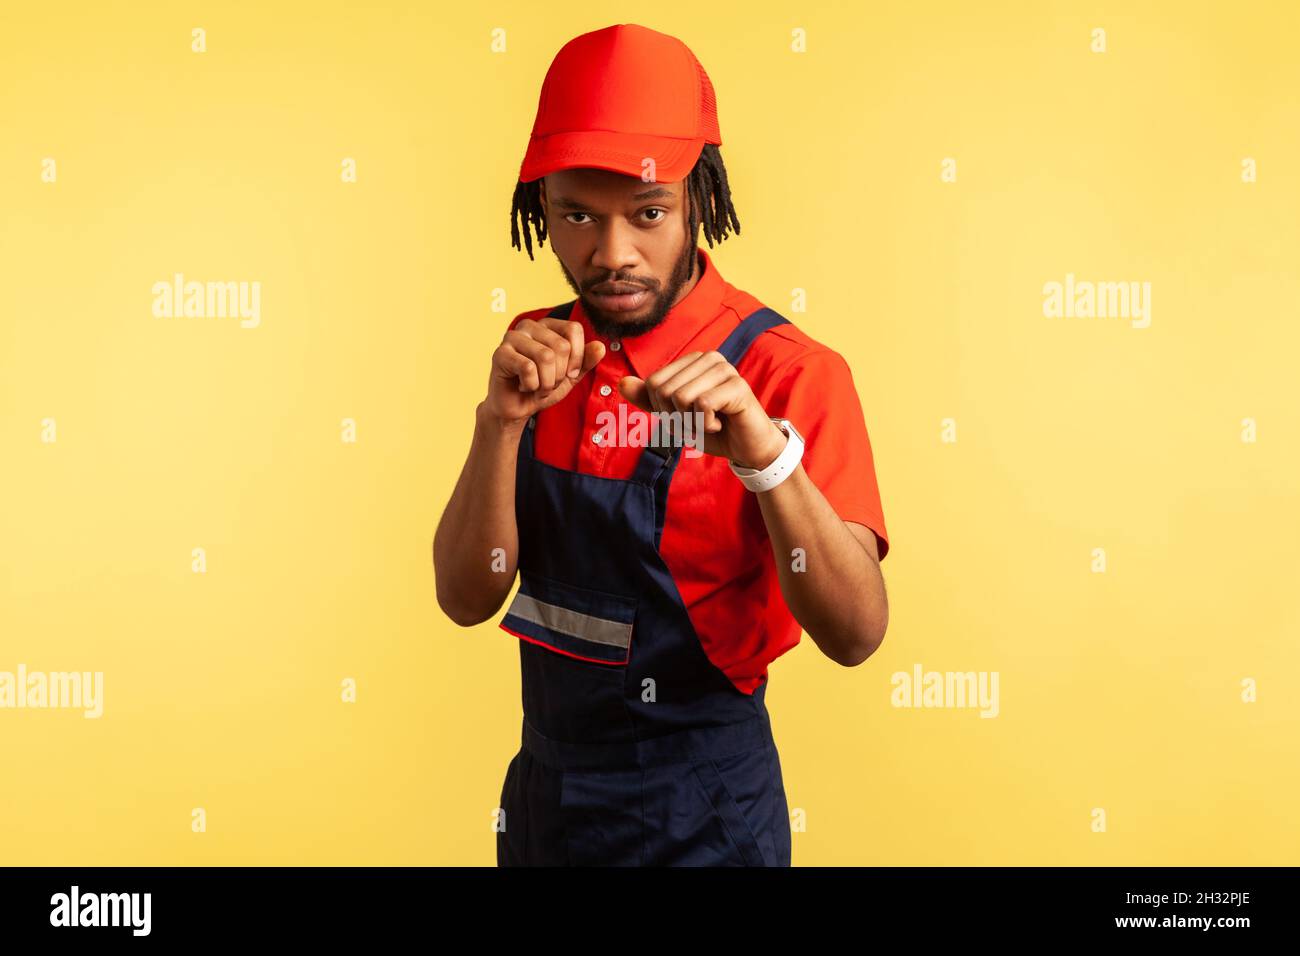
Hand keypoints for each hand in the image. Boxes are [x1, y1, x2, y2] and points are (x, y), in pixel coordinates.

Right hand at [486, 317, 605, 424]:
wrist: (517, 408)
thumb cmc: (542, 387)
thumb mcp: (571, 376)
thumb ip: (586, 361)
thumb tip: (600, 347)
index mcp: (548, 325)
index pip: (574, 329)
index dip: (577, 357)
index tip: (569, 373)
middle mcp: (529, 326)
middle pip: (561, 346)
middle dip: (559, 374)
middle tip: (547, 382)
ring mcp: (512, 337)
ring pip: (545, 357)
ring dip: (546, 382)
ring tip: (537, 386)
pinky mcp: (500, 353)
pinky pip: (528, 368)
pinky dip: (531, 386)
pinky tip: (523, 386)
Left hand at [618, 350, 786, 468]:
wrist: (747, 447)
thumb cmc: (711, 429)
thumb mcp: (674, 416)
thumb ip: (649, 399)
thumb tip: (621, 383)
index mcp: (692, 361)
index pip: (653, 384)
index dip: (663, 411)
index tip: (685, 417)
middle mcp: (708, 358)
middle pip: (665, 390)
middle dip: (676, 418)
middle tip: (698, 423)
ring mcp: (725, 369)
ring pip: (681, 397)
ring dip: (691, 423)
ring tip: (709, 423)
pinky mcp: (737, 386)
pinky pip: (701, 406)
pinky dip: (705, 425)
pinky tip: (720, 424)